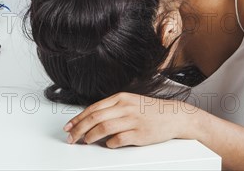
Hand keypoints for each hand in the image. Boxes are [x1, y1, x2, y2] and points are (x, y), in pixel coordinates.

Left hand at [64, 92, 193, 147]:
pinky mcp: (140, 133)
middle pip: (95, 118)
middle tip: (71, 137)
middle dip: (79, 129)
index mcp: (120, 98)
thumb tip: (90, 119)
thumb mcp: (129, 102)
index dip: (78, 119)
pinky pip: (119, 139)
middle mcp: (125, 107)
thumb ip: (112, 109)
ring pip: (104, 128)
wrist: (174, 116)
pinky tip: (107, 144)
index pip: (93, 108)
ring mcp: (132, 120)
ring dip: (91, 136)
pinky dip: (110, 143)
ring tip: (85, 141)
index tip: (69, 126)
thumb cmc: (150, 110)